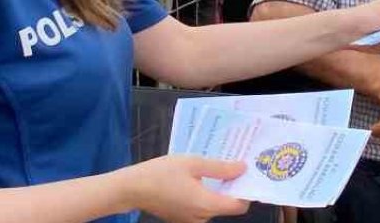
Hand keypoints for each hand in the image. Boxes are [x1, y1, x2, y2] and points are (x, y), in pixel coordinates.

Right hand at [118, 156, 248, 221]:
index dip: (247, 191)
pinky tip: (199, 178)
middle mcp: (201, 217)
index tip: (248, 174)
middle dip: (232, 188)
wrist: (131, 188)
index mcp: (206, 204)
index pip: (239, 206)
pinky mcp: (181, 218)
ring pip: (214, 207)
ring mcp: (190, 220)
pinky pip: (201, 208)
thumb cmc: (161, 173)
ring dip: (218, 190)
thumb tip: (243, 169)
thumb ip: (220, 168)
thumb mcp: (193, 163)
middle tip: (233, 166)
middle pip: (227, 206)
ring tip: (216, 168)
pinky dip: (205, 195)